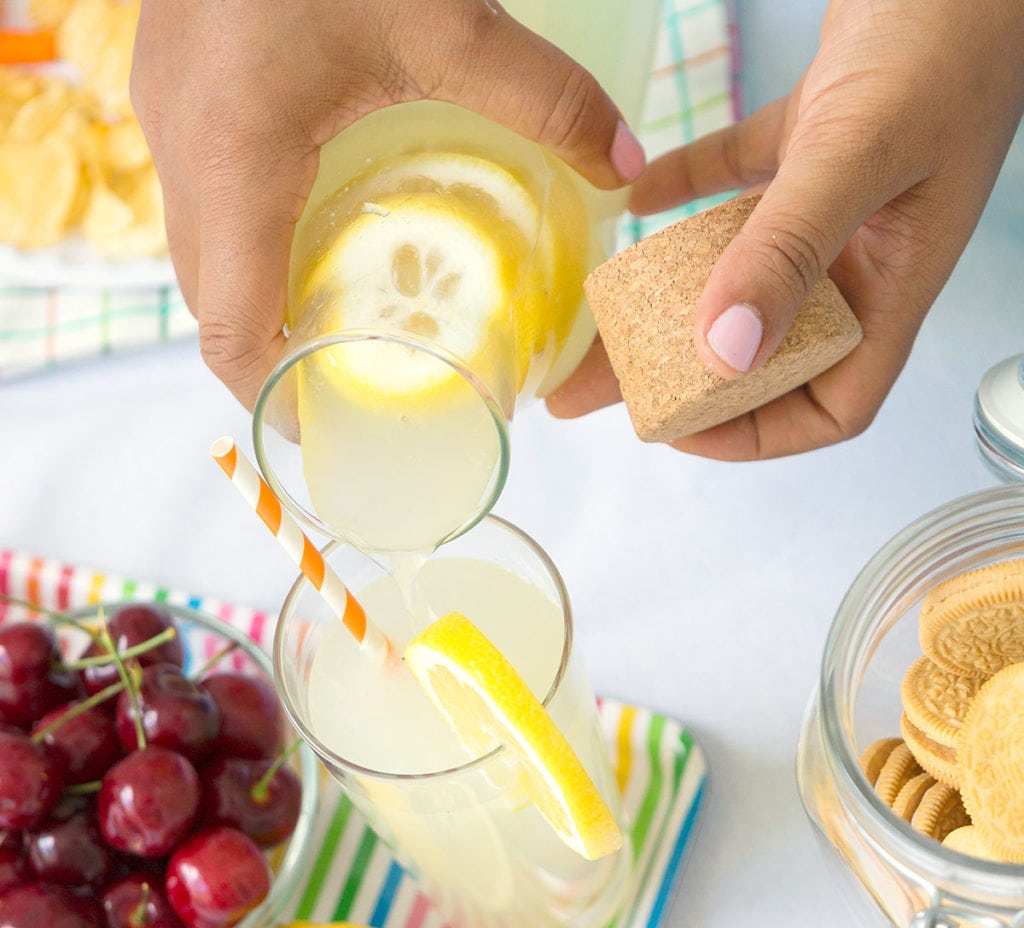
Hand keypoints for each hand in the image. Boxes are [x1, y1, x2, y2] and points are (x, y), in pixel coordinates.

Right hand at [131, 0, 645, 408]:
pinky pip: (205, 190)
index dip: (272, 398)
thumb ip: (543, 98)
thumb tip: (628, 167)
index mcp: (234, 162)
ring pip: (203, 245)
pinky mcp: (177, 80)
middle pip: (211, 300)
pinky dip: (252, 227)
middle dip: (274, 352)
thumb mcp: (445, 15)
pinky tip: (314, 215)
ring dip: (261, 289)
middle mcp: (185, 151)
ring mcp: (168, 113)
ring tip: (341, 311)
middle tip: (351, 375)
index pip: (228, 333)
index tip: (328, 426)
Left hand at [549, 0, 1023, 459]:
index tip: (679, 423)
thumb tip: (723, 350)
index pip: (831, 403)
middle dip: (687, 375)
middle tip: (604, 384)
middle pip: (769, 349)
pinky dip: (689, 193)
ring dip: (673, 297)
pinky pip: (738, 184)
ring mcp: (841, 197)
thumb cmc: (951, 35)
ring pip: (744, 274)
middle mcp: (867, 255)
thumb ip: (791, 248)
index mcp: (894, 283)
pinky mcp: (816, 134)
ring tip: (599, 321)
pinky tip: (641, 196)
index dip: (758, 432)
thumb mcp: (861, 151)